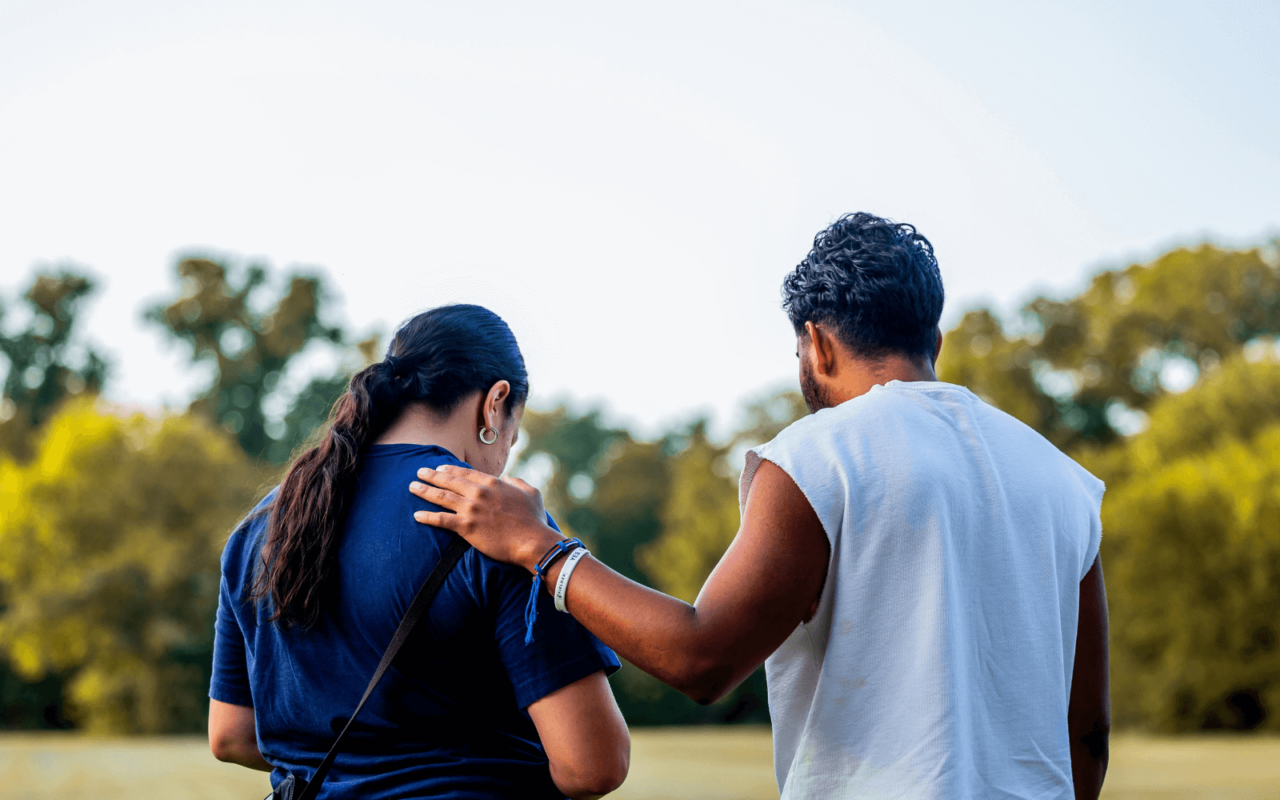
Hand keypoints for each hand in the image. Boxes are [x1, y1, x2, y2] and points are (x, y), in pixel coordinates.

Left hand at [410, 465, 562, 571]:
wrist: (532, 541)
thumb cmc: (534, 519)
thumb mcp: (531, 493)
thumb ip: (517, 482)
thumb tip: (509, 478)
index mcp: (493, 483)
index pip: (466, 473)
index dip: (450, 470)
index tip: (439, 468)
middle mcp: (478, 493)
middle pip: (449, 481)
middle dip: (432, 476)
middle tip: (419, 472)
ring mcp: (471, 509)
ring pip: (441, 497)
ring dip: (425, 491)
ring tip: (412, 487)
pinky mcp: (466, 527)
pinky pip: (442, 520)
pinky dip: (428, 517)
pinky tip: (417, 515)